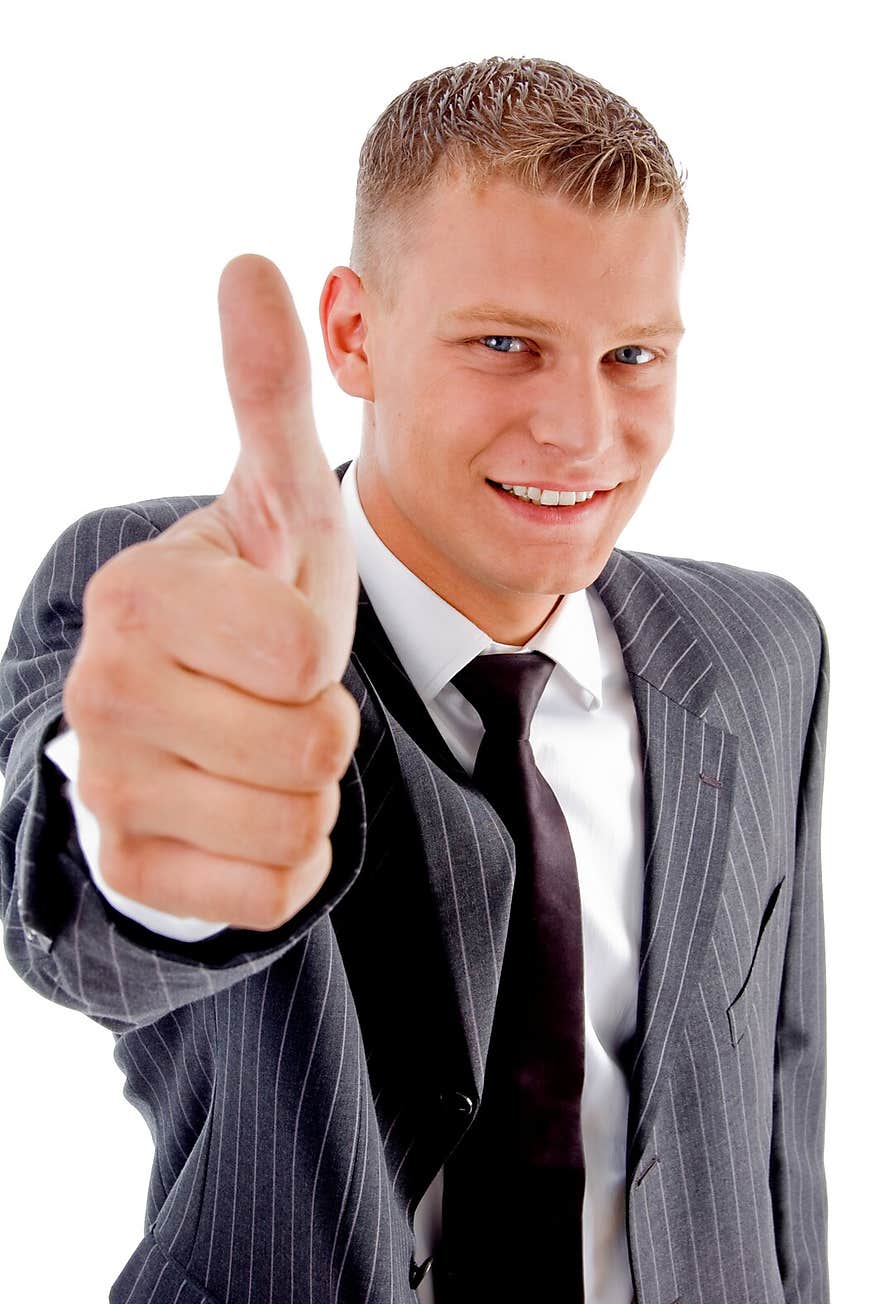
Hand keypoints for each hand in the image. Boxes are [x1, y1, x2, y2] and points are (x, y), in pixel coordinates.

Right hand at [63, 255, 360, 930]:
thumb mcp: (274, 502)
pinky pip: (272, 891)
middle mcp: (102, 692)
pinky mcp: (132, 869)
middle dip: (321, 727)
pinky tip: (246, 811)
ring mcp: (108, 788)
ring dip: (308, 790)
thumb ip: (267, 395)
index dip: (319, 651)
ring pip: (294, 823)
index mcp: (141, 597)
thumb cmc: (252, 606)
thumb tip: (250, 263)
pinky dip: (288, 860)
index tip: (276, 635)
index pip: (304, 657)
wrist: (200, 716)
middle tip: (274, 700)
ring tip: (262, 749)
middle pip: (310, 746)